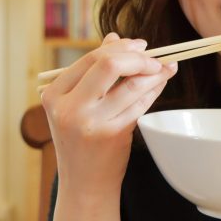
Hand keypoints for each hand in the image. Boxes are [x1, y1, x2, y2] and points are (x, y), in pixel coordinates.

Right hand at [41, 33, 176, 201]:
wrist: (84, 183)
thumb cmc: (83, 140)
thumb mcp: (78, 104)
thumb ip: (95, 71)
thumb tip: (116, 37)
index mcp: (54, 94)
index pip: (92, 57)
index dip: (122, 47)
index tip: (142, 45)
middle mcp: (69, 107)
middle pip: (109, 64)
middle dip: (139, 57)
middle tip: (156, 58)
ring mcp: (91, 122)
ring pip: (132, 84)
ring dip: (154, 73)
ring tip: (166, 69)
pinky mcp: (113, 135)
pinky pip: (141, 104)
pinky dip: (154, 90)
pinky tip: (161, 84)